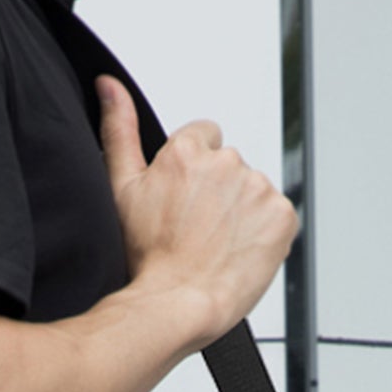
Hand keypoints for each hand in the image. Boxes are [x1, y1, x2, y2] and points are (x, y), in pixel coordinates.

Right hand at [95, 73, 299, 347]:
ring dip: (240, 215)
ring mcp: (258, 189)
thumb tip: (109, 85)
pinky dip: (263, 235)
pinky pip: (276, 218)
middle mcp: (227, 162)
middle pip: (229, 168)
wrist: (176, 305)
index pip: (203, 137)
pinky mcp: (282, 217)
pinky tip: (238, 254)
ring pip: (252, 193)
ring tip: (215, 247)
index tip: (185, 203)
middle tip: (196, 233)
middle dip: (217, 195)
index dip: (193, 173)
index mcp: (188, 150)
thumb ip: (118, 129)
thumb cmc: (148, 259)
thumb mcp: (121, 189)